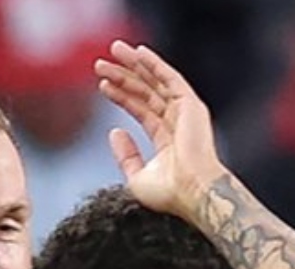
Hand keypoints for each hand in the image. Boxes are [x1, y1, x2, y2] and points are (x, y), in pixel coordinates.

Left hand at [94, 41, 224, 219]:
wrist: (194, 192)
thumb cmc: (170, 194)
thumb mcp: (137, 178)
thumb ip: (126, 156)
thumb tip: (115, 132)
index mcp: (168, 140)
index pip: (141, 110)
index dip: (122, 96)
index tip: (102, 85)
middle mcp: (177, 123)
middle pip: (146, 92)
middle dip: (124, 76)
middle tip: (100, 62)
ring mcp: (185, 112)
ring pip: (155, 82)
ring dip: (134, 65)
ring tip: (113, 49)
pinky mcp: (190, 104)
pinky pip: (169, 78)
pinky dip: (154, 64)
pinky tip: (138, 52)